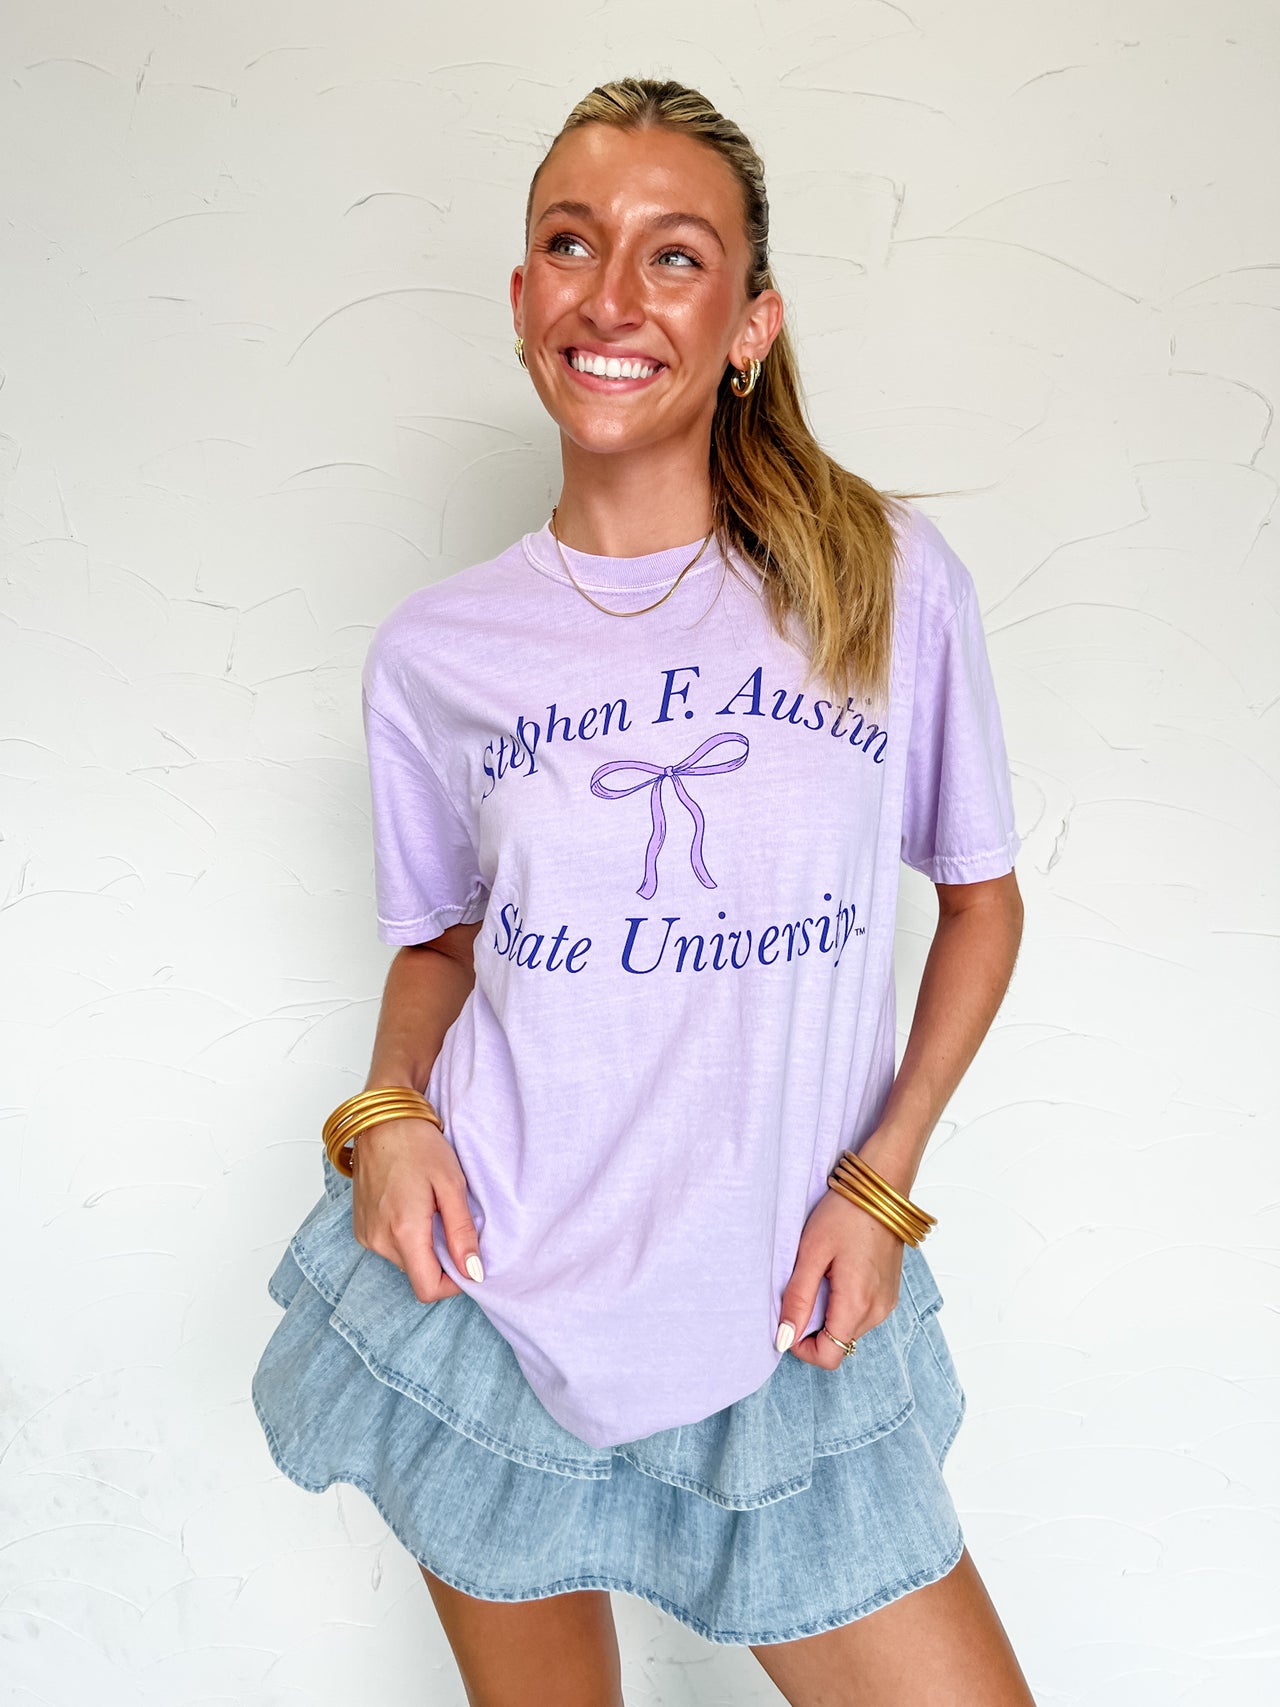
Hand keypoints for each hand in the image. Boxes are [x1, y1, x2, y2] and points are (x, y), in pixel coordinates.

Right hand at [350, 1114, 483, 1303]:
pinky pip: (389, 1247)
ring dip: (423, 1246)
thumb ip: (462, 1232)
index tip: (467, 1261)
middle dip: (440, 1259)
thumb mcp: (451, 1184)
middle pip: (418, 1275)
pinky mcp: (361, 1228)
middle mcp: (379, 1240)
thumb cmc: (418, 1145)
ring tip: (431, 1209)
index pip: (427, 1289)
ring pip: (405, 1261)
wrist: (382, 1121)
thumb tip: (473, 1271)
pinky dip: (406, 1236)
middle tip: (451, 1221)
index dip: (452, 1284)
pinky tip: (413, 1207)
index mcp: (404, 1231)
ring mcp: (366, 1235)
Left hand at [776, 1188, 905, 1368]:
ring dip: (829, 1314)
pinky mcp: (890, 1294)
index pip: (829, 1357)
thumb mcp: (811, 1253)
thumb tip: (784, 1339)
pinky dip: (844, 1304)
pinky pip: (862, 1314)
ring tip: (822, 1275)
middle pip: (839, 1344)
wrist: (881, 1191)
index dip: (803, 1347)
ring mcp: (887, 1303)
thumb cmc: (845, 1214)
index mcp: (857, 1304)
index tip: (790, 1320)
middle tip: (803, 1286)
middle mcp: (878, 1312)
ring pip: (849, 1330)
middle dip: (814, 1327)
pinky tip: (838, 1273)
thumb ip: (798, 1299)